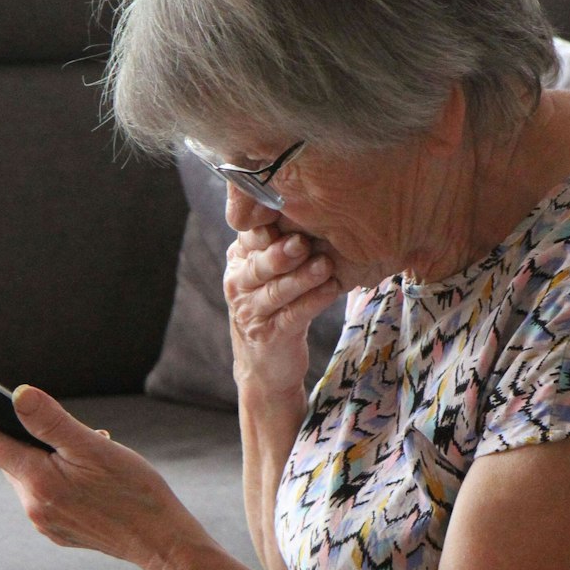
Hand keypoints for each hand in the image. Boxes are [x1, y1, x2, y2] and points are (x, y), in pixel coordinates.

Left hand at [0, 386, 208, 569]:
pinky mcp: (58, 532)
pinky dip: (58, 478)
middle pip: (10, 459)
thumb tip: (16, 395)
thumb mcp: (94, 448)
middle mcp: (33, 505)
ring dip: (46, 458)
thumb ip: (51, 421)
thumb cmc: (134, 492)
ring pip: (29, 476)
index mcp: (37, 481)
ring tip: (88, 454)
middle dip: (28, 436)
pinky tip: (90, 479)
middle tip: (67, 427)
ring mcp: (45, 522)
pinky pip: (45, 495)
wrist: (162, 541)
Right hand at [223, 225, 343, 398]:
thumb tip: (311, 205)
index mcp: (239, 261)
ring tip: (324, 266)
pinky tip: (331, 291)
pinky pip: (293, 316)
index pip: (250, 238)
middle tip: (303, 241)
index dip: (269, 227)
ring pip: (276, 291)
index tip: (290, 214)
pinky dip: (312, 302)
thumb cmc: (275, 306)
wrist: (266, 364)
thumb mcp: (270, 271)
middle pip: (259, 265)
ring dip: (301, 278)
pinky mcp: (270, 336)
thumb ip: (279, 242)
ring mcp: (251, 312)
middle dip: (281, 252)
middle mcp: (238, 284)